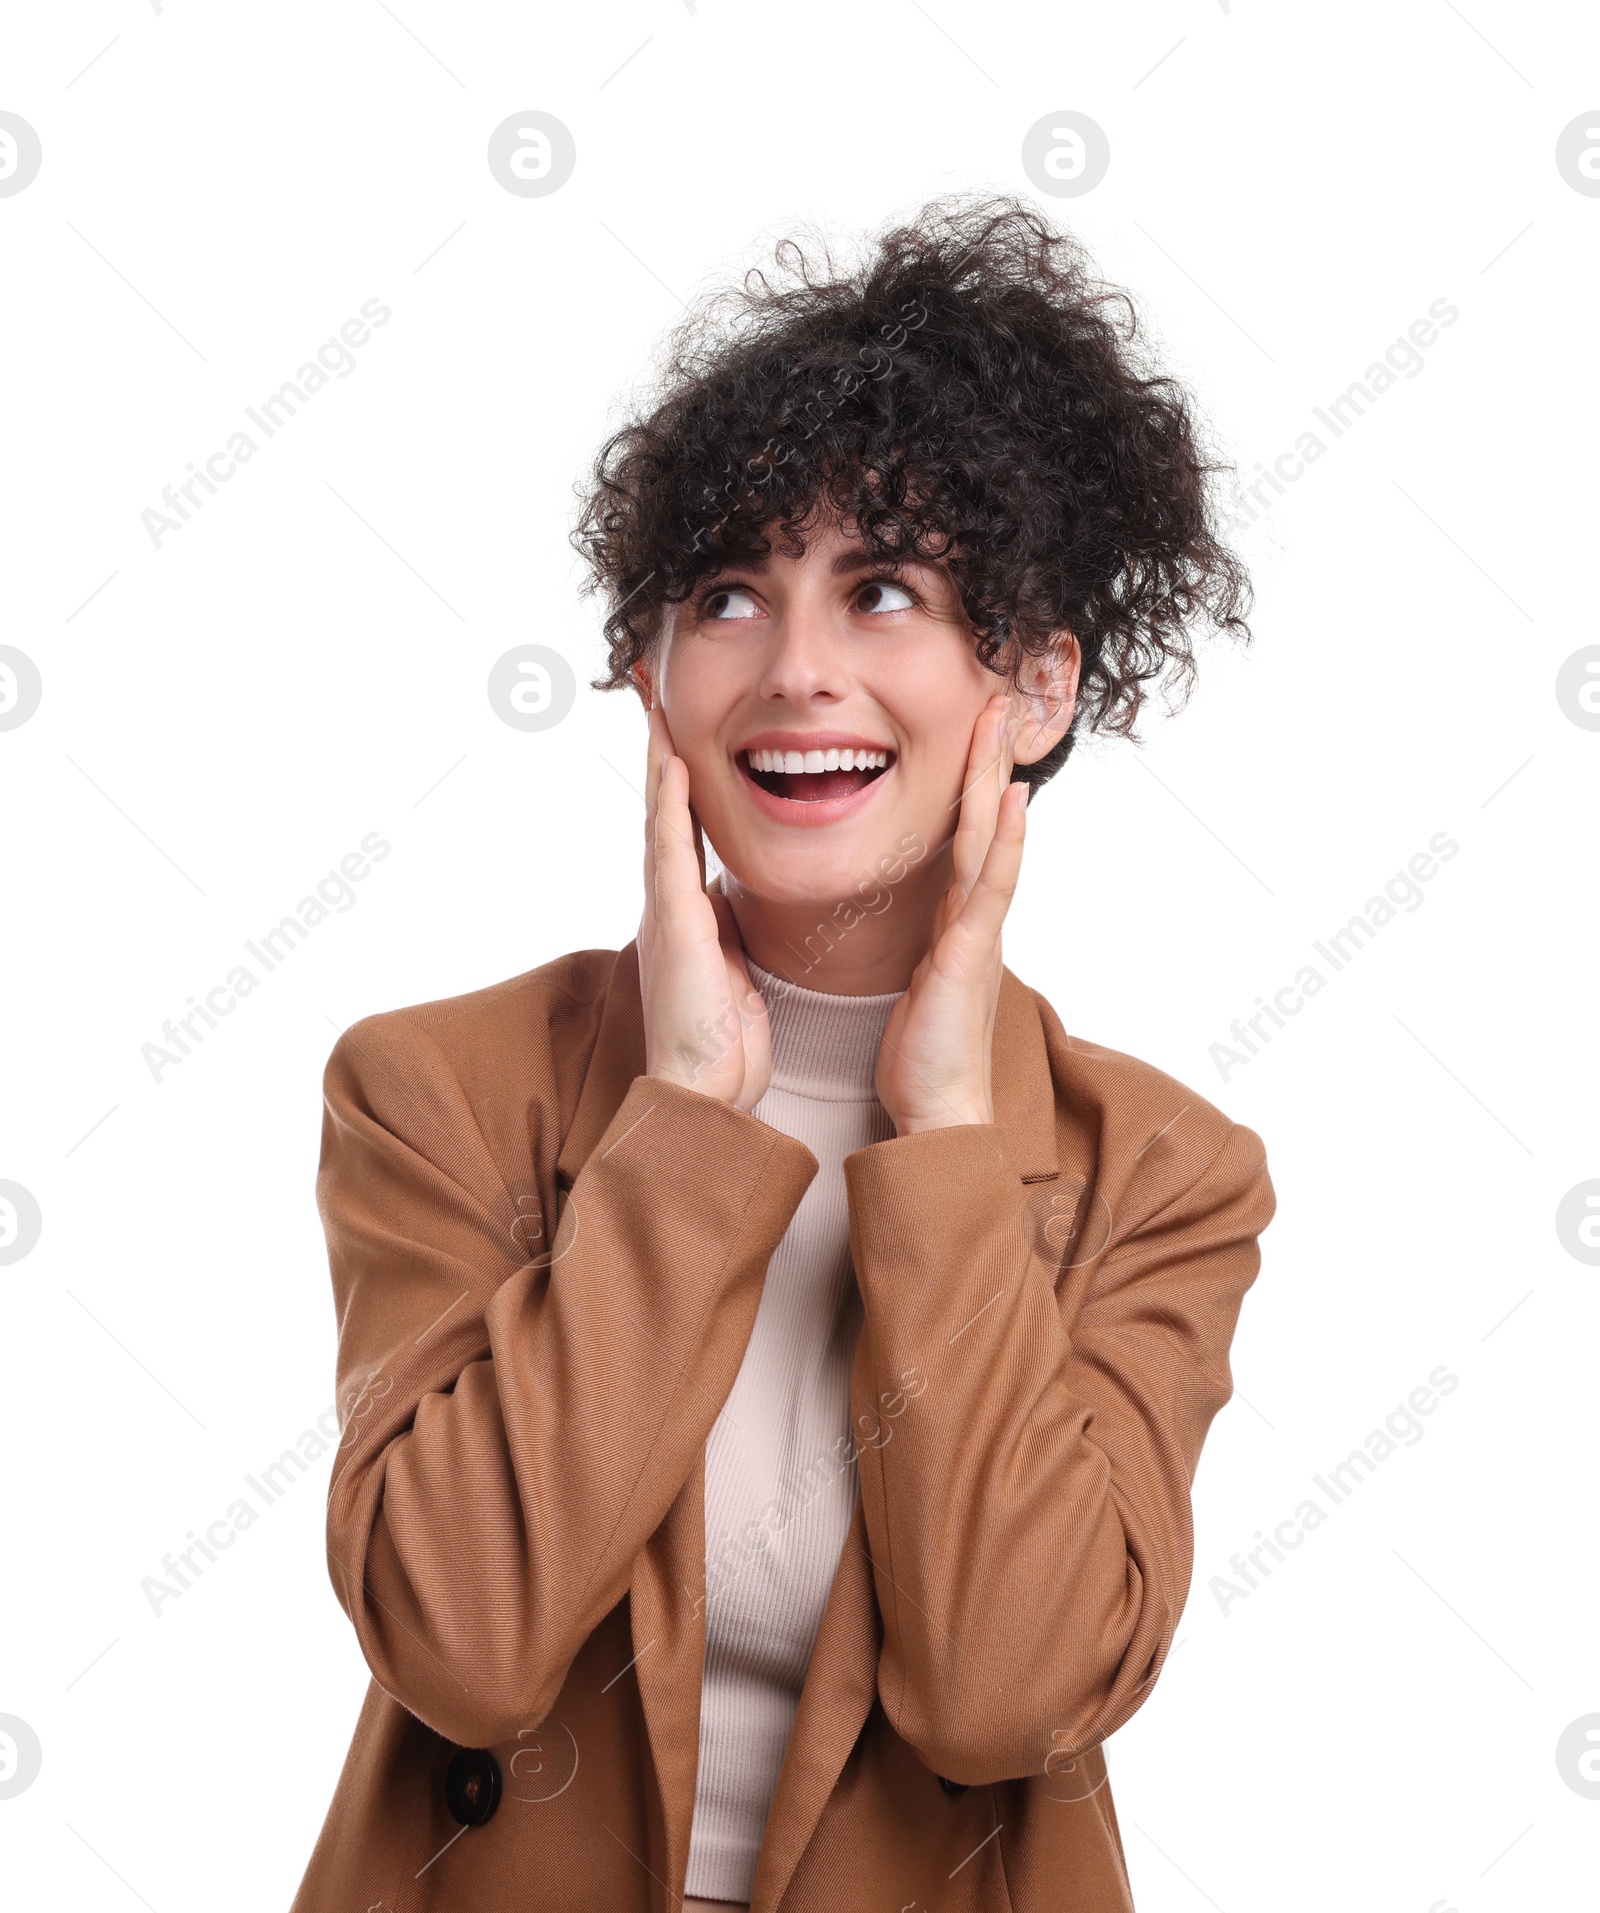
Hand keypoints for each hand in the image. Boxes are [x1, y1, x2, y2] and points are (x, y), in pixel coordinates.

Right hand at [637, 703, 772, 1110]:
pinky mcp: (675, 925)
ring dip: (658, 762)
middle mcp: (667, 903)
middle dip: (658, 753)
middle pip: (660, 811)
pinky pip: (671, 852)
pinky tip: (671, 764)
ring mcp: (666, 911)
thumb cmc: (720, 1043)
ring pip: (659, 818)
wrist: (703, 1092)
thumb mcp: (731, 971)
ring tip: (656, 707)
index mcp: (684, 913)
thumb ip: (725, 931)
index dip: (678, 780)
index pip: (681, 830)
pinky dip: (670, 805)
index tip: (678, 731)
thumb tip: (729, 903)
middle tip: (653, 696)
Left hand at [874, 695, 1025, 1135]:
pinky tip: (1012, 802)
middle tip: (996, 704)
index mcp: (955, 924)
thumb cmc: (921, 1056)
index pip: (964, 840)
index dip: (969, 787)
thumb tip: (916, 930)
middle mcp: (975, 920)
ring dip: (996, 781)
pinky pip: (991, 887)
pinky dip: (1005, 842)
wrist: (938, 1112)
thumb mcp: (914, 986)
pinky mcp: (970, 955)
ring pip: (992, 841)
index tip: (971, 737)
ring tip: (1003, 728)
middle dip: (987, 764)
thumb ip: (921, 949)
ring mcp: (978, 934)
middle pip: (985, 826)